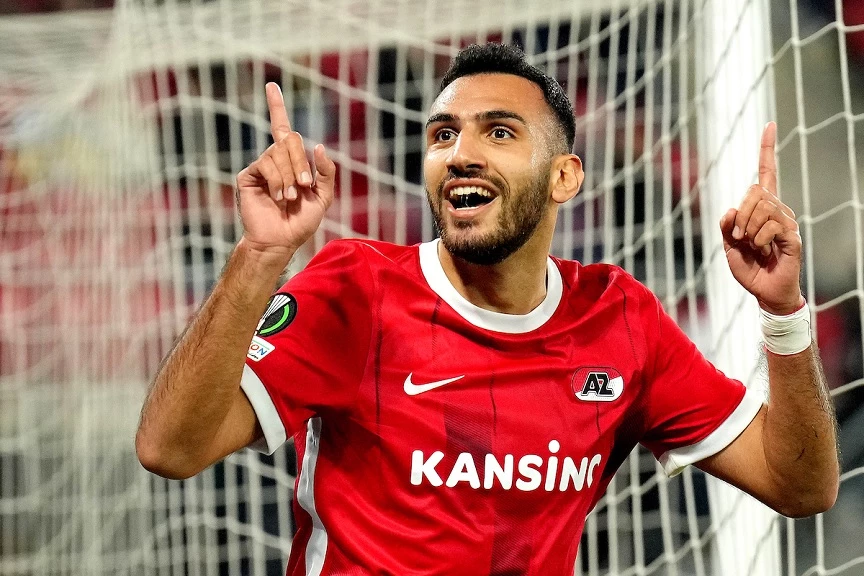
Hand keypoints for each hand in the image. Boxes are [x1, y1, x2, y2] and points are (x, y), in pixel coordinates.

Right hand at [236, 83, 335, 255]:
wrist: (281, 240)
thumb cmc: (301, 222)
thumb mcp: (323, 197)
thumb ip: (326, 172)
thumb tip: (320, 146)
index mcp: (292, 161)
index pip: (283, 128)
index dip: (277, 106)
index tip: (272, 86)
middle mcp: (274, 160)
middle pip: (289, 139)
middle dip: (301, 162)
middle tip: (304, 186)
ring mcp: (261, 167)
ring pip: (278, 153)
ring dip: (290, 176)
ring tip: (290, 197)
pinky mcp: (248, 175)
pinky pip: (266, 164)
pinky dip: (278, 180)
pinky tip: (279, 197)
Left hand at [719, 122, 803, 314]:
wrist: (764, 292)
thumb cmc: (749, 268)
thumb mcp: (728, 245)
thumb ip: (725, 225)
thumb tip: (729, 209)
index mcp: (761, 208)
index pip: (766, 173)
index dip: (767, 149)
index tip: (769, 125)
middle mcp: (777, 209)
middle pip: (754, 191)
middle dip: (739, 214)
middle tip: (738, 236)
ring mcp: (786, 221)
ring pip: (760, 208)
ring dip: (747, 230)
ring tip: (753, 246)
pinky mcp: (792, 235)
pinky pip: (769, 226)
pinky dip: (758, 239)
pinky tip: (764, 250)